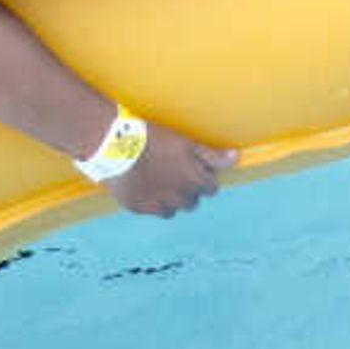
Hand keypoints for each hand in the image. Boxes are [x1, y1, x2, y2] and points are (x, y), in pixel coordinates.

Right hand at [113, 129, 237, 217]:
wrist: (115, 145)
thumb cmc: (153, 139)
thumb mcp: (187, 142)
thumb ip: (212, 154)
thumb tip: (234, 157)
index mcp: (194, 182)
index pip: (211, 188)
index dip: (203, 176)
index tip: (194, 167)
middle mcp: (179, 199)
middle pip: (192, 201)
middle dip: (188, 189)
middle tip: (175, 171)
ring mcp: (157, 206)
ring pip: (172, 209)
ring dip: (170, 198)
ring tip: (160, 180)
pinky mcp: (138, 208)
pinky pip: (151, 210)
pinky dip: (151, 201)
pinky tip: (145, 185)